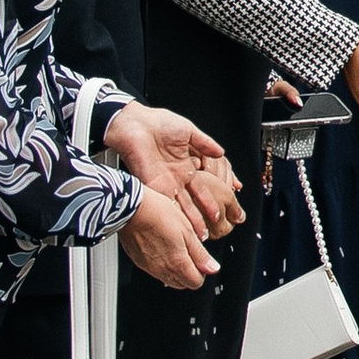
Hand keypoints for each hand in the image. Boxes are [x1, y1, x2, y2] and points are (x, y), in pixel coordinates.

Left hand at [102, 105, 243, 236]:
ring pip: (180, 206)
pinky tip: (181, 225)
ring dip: (190, 220)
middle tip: (214, 227)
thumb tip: (221, 152)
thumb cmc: (158, 123)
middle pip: (193, 201)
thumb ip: (205, 143)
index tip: (223, 208)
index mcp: (185, 165)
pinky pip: (165, 202)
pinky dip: (173, 214)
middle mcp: (176, 177)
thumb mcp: (189, 132)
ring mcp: (164, 182)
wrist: (135, 123)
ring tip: (199, 235)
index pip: (203, 187)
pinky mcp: (153, 184)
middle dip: (204, 215)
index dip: (213, 198)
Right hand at [119, 185, 217, 289]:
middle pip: (182, 283)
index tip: (201, 259)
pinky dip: (161, 263)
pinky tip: (161, 246)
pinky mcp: (138, 261)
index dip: (202, 271)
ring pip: (168, 278)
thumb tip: (212, 268)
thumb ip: (200, 254)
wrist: (131, 208)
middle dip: (190, 273)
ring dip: (175, 269)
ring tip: (176, 247)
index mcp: (177, 264)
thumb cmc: (159, 215)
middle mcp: (162, 271)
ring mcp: (149, 267)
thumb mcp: (187, 231)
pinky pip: (154, 270)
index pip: (196, 282)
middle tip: (190, 253)